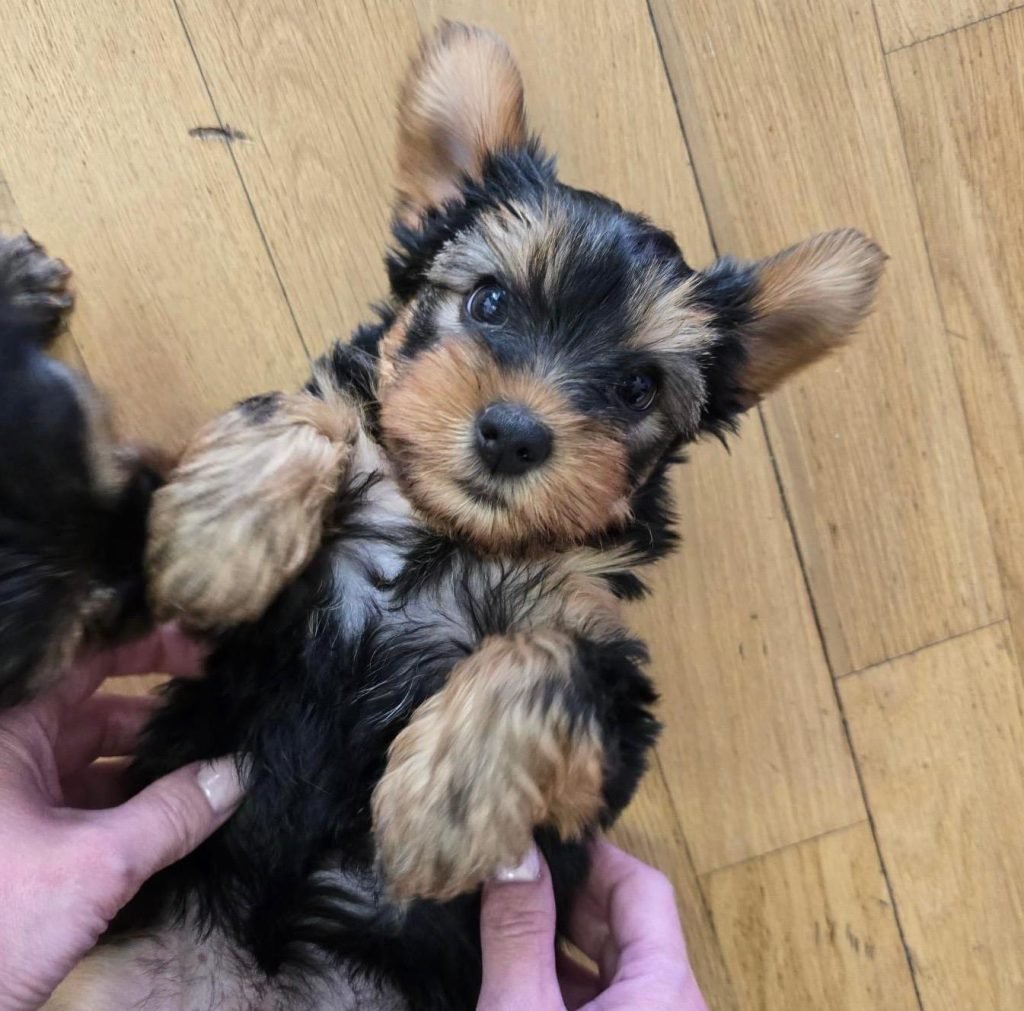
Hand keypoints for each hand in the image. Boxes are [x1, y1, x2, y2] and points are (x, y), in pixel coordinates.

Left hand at [0, 626, 245, 1009]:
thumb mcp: (96, 865)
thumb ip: (172, 815)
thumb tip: (234, 776)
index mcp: (7, 739)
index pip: (86, 662)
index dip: (148, 648)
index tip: (203, 654)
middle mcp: (8, 759)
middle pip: (97, 712)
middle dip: (160, 719)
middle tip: (218, 720)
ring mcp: (16, 801)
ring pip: (94, 761)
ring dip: (149, 768)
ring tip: (207, 774)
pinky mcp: (25, 840)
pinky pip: (87, 801)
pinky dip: (130, 804)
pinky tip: (177, 817)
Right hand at [477, 840, 706, 1010]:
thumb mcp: (519, 1010)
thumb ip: (518, 931)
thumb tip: (513, 852)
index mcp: (667, 987)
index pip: (643, 888)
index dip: (591, 857)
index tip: (540, 840)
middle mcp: (676, 1005)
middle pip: (631, 926)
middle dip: (570, 898)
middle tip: (512, 873)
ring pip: (616, 968)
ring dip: (564, 941)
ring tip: (506, 918)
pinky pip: (609, 1004)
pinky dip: (567, 982)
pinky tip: (519, 974)